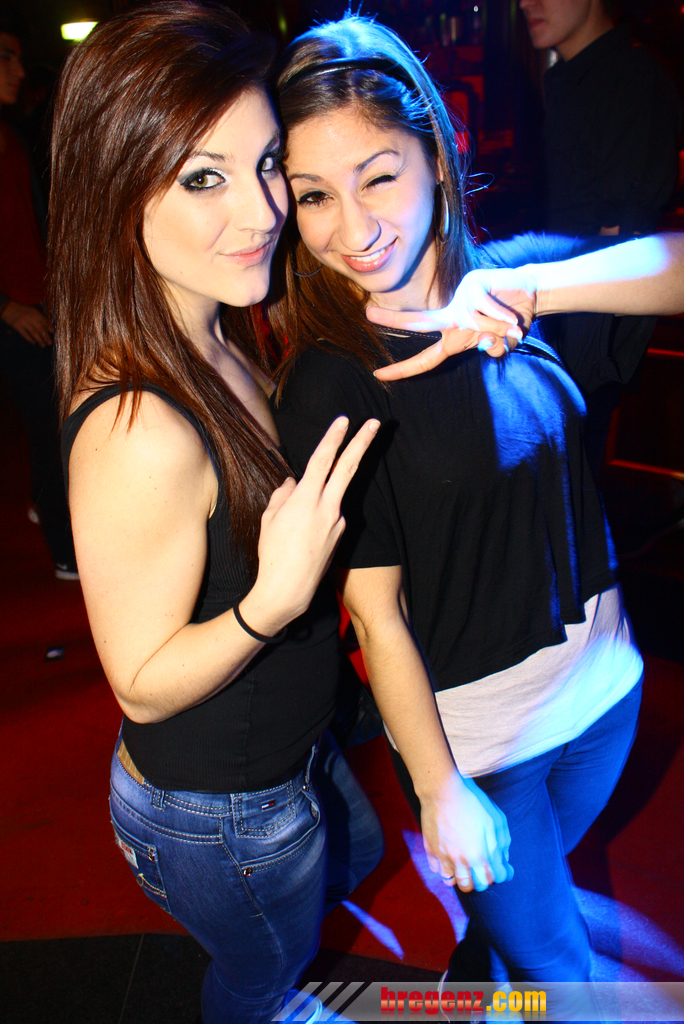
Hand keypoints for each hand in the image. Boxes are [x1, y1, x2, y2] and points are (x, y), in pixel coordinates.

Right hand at [1, 301, 52, 346]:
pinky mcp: (17, 326)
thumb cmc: (21, 309)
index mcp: (35, 312)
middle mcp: (30, 317)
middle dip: (46, 336)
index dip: (49, 327)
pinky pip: (24, 334)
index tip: (53, 333)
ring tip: (43, 346)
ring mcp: (23, 322)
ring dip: (39, 340)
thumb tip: (48, 323)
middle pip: (40, 328)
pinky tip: (33, 343)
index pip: (44, 321)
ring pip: (33, 332)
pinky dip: (29, 339)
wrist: (7, 307)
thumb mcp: (31, 310)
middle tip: (50, 343)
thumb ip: (38, 315)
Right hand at [242, 416, 379, 632]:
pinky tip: (301, 538)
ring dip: (320, 499)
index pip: (323, 460)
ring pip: (332, 496)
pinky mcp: (341, 535)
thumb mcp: (270, 519)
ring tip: (295, 529)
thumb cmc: (273, 554)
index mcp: (307, 499)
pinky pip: (329, 516)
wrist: (288, 590)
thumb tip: (293, 482)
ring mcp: (338, 522)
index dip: (333, 437)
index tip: (344, 420)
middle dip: (362, 443)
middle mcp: (328, 507)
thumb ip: (282, 495)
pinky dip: (317, 517)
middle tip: (375, 423)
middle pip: (348, 468)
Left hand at [370, 267, 537, 380]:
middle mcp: (452, 317)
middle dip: (393, 320)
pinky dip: (504, 316)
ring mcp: (461, 298)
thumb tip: (486, 345)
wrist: (530, 294)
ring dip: (500, 329)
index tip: (378, 374)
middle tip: (367, 313)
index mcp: (453, 336)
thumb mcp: (503, 343)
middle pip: (419, 322)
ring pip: (476, 325)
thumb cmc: (512, 321)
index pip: (425, 359)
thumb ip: (495, 349)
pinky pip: (487, 310)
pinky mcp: (474, 284)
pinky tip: (512, 314)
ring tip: (512, 323)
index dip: (403, 369)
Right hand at [420, 770, 512, 892]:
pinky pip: (437, 870)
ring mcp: (443, 856)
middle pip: (473, 886)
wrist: (442, 789)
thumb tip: (503, 860)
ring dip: (462, 877)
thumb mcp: (496, 820)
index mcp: (479, 854)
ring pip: (453, 882)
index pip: (493, 879)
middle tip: (485, 867)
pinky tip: (450, 859)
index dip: (503, 874)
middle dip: (482, 880)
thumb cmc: (472, 802)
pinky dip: (445, 869)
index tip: (505, 869)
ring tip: (467, 866)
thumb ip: (502, 843)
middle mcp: (460, 860)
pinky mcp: (430, 849)